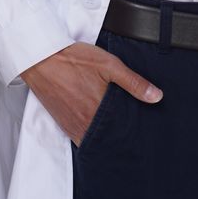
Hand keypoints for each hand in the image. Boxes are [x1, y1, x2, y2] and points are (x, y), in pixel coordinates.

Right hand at [20, 41, 163, 145]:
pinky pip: (79, 136)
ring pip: (93, 140)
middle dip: (119, 138)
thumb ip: (133, 82)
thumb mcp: (109, 64)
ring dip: (104, 138)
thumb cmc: (73, 59)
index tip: (141, 135)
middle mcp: (85, 123)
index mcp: (99, 111)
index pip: (121, 132)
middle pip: (108, 139)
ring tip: (116, 133)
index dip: (132, 134)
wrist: (41, 58)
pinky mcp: (62, 122)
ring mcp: (72, 125)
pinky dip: (89, 135)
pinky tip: (96, 127)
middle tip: (131, 136)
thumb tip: (156, 97)